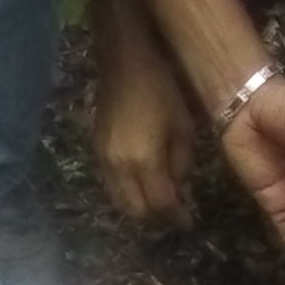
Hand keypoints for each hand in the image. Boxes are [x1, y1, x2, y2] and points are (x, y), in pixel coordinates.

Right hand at [92, 47, 196, 228]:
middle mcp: (118, 168)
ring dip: (140, 207)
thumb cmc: (161, 91)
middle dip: (157, 217)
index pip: (160, 204)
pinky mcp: (95, 152)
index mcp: (143, 161)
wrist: (123, 64)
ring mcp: (102, 161)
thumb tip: (182, 192)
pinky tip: (142, 184)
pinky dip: (127, 194)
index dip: (176, 217)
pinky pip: (110, 186)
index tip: (189, 221)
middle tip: (175, 213)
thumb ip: (182, 165)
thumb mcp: (183, 128)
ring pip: (120, 202)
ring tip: (160, 200)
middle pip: (136, 211)